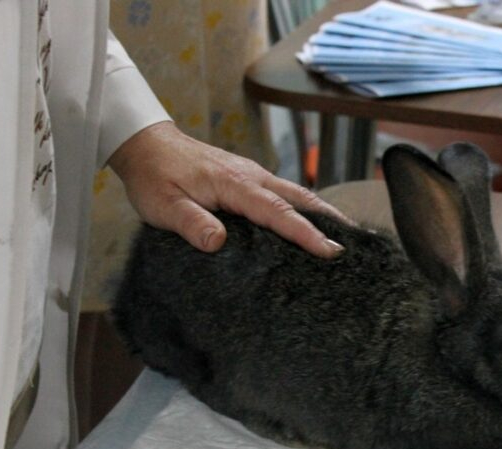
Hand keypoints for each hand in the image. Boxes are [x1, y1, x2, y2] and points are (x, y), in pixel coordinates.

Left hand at [108, 121, 347, 256]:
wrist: (146, 144)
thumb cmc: (154, 175)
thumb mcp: (162, 204)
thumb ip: (191, 223)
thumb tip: (218, 242)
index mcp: (234, 184)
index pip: (277, 212)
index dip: (305, 233)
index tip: (329, 251)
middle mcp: (251, 176)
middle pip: (300, 198)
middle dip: (330, 221)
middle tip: (355, 245)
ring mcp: (253, 175)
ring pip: (297, 193)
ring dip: (322, 213)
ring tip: (345, 236)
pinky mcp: (249, 178)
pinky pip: (285, 193)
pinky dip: (306, 207)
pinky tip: (313, 221)